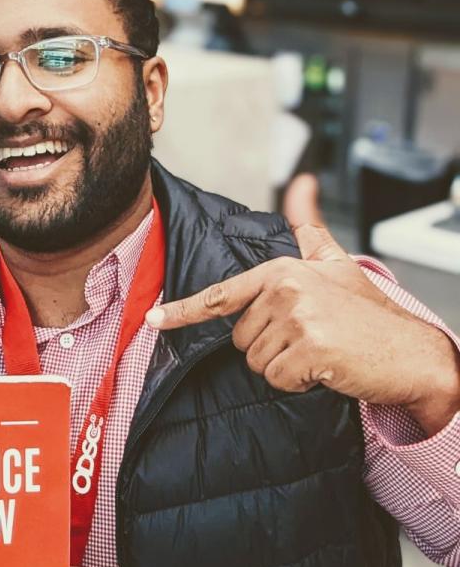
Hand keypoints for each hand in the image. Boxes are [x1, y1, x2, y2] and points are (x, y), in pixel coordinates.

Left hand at [146, 174, 459, 435]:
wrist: (411, 352)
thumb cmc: (368, 313)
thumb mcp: (336, 262)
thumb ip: (310, 227)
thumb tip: (301, 183)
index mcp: (283, 270)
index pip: (223, 294)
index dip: (184, 310)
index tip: (153, 319)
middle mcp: (286, 289)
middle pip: (241, 338)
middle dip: (271, 348)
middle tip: (310, 340)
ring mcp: (298, 318)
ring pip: (256, 362)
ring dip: (285, 367)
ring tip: (319, 353)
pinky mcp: (310, 349)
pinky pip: (277, 379)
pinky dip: (299, 383)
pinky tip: (325, 369)